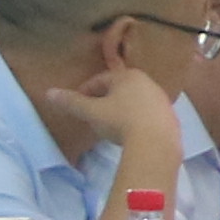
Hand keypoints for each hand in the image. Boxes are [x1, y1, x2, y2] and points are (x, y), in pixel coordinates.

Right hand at [39, 48, 178, 175]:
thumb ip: (71, 102)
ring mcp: (162, 100)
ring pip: (134, 101)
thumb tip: (49, 93)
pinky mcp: (171, 117)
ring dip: (120, 110)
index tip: (76, 103)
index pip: (100, 80)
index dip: (85, 91)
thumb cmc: (120, 121)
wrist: (157, 143)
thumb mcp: (92, 112)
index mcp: (128, 76)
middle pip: (119, 89)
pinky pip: (147, 115)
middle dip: (104, 99)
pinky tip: (130, 133)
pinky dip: (136, 120)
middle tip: (92, 113)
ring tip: (109, 125)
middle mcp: (148, 83)